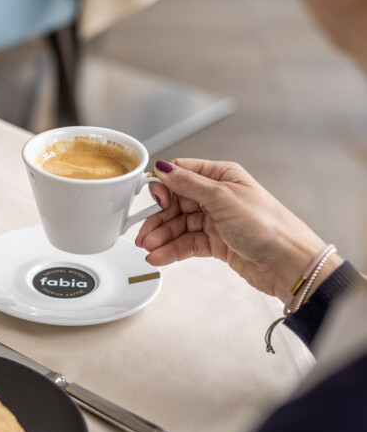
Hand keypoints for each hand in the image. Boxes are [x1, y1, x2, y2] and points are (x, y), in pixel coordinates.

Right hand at [135, 159, 339, 301]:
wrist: (288, 263)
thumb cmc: (268, 226)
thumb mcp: (222, 198)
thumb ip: (188, 184)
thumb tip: (163, 168)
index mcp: (221, 176)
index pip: (182, 174)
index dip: (164, 186)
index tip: (155, 200)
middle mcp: (217, 196)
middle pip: (176, 204)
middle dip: (158, 219)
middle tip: (143, 234)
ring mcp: (216, 221)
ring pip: (179, 226)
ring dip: (162, 237)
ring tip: (149, 250)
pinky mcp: (216, 243)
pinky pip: (186, 243)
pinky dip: (171, 250)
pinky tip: (159, 257)